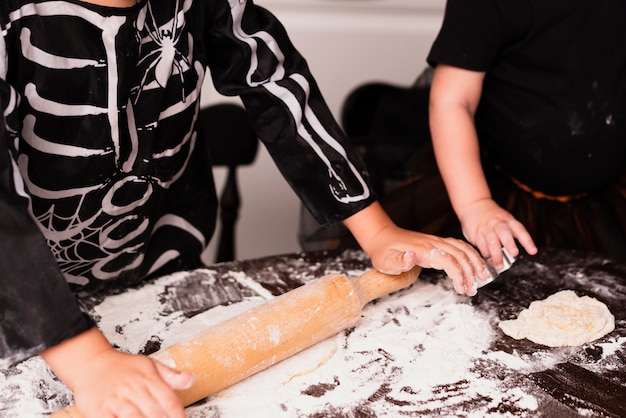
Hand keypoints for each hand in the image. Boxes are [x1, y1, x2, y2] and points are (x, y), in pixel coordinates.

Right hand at [42, 328, 192, 417]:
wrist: (90, 362)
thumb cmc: (121, 366)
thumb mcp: (149, 365)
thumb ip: (170, 376)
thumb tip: (191, 380)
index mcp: (148, 378)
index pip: (168, 399)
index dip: (178, 414)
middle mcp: (133, 389)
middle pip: (154, 412)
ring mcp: (115, 400)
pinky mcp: (99, 410)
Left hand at [344, 202, 489, 295]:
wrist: (382, 237)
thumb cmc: (383, 252)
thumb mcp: (386, 261)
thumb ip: (399, 261)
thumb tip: (411, 257)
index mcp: (423, 249)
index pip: (448, 259)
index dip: (458, 274)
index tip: (462, 288)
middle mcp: (433, 243)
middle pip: (460, 254)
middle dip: (470, 272)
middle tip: (473, 290)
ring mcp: (436, 242)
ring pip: (462, 248)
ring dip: (474, 262)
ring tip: (482, 278)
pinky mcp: (437, 243)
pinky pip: (458, 246)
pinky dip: (470, 254)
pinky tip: (475, 264)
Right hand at [458, 198, 537, 268]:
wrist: (474, 204)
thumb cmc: (492, 216)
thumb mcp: (504, 220)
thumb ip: (510, 234)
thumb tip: (512, 254)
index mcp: (508, 220)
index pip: (519, 230)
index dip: (527, 241)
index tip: (533, 251)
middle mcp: (497, 223)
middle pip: (504, 232)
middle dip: (509, 243)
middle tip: (514, 254)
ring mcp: (486, 227)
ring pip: (491, 241)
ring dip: (496, 254)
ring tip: (498, 265)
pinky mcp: (475, 233)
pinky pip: (481, 245)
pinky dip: (485, 253)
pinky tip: (488, 259)